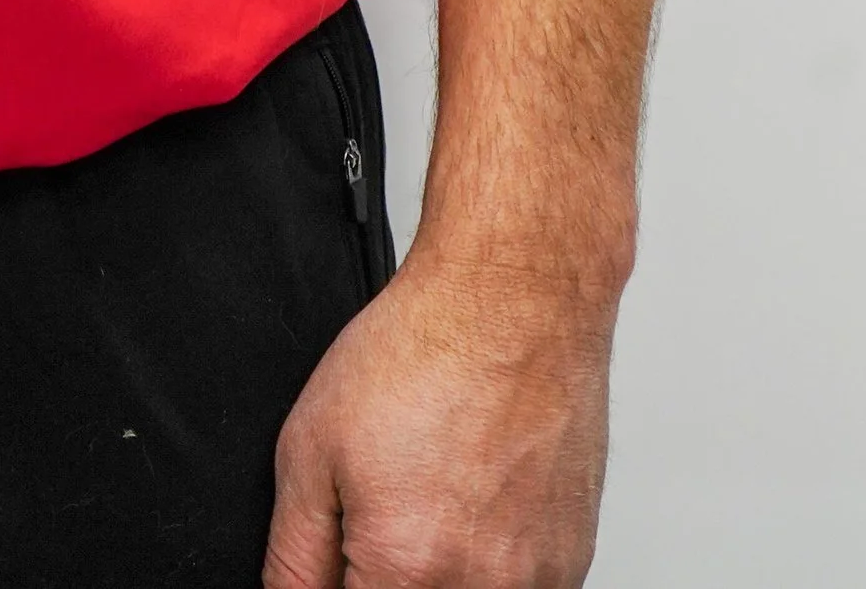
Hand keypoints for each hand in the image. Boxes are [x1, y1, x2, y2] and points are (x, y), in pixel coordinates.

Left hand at [262, 248, 613, 588]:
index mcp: (407, 573)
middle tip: (387, 515)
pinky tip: (474, 503)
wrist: (514, 304)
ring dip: (438, 571)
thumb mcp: (310, 449)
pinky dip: (486, 566)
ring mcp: (535, 584)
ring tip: (434, 497)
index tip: (345, 557)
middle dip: (385, 576)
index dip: (341, 584)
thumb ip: (295, 556)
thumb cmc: (425, 354)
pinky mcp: (569, 565)